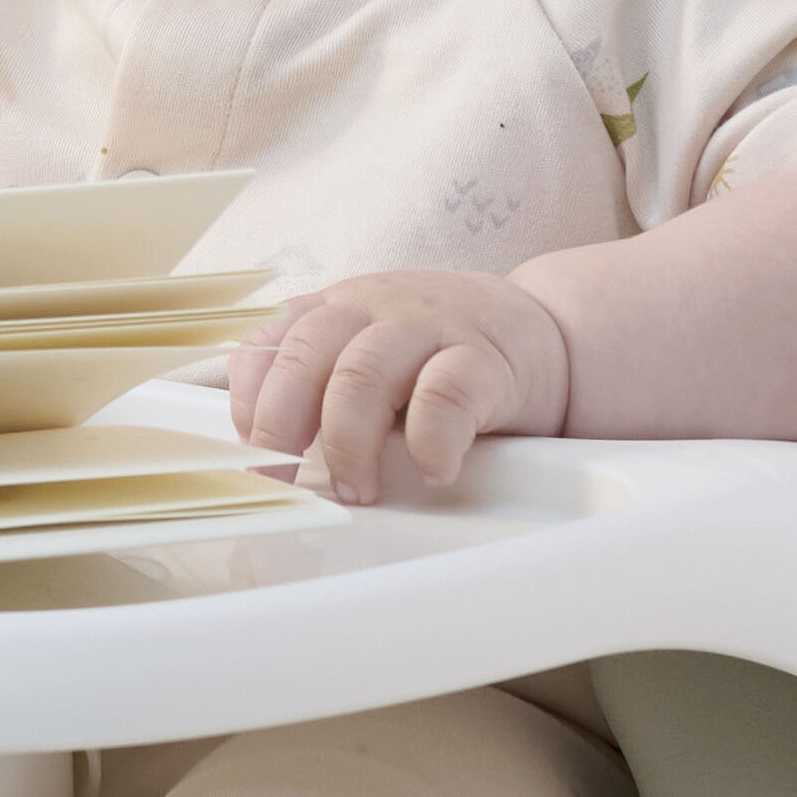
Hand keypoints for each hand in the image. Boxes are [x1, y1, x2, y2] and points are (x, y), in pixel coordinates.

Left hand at [227, 265, 574, 507]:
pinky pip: (444, 394)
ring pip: (363, 373)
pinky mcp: (485, 358)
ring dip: (348, 443)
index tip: (250, 453)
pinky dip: (429, 441)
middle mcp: (376, 308)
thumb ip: (319, 382)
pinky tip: (431, 470)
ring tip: (358, 489)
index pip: (269, 340)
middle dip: (281, 424)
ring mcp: (430, 327)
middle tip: (285, 478)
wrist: (548, 335)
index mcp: (338, 308)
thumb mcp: (371, 354)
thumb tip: (258, 446)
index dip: (248, 400)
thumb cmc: (444, 356)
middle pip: (306, 353)